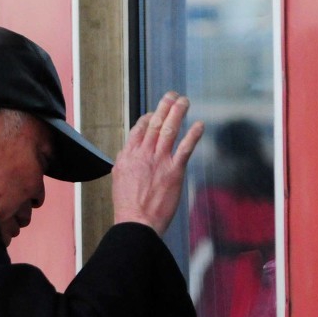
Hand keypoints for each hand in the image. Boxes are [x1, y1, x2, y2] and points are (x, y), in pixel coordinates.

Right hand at [112, 92, 203, 233]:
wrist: (137, 221)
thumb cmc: (128, 206)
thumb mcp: (118, 180)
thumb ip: (125, 163)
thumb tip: (126, 154)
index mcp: (128, 156)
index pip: (138, 130)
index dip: (147, 118)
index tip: (154, 112)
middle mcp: (143, 155)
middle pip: (154, 124)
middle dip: (163, 107)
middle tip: (171, 95)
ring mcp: (159, 161)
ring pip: (168, 130)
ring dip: (177, 113)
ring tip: (184, 101)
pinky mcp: (174, 171)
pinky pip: (185, 148)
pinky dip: (193, 135)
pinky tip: (199, 125)